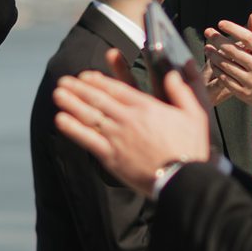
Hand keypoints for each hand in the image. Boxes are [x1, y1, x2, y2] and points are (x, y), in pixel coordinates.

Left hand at [54, 56, 211, 194]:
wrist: (182, 179)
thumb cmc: (191, 148)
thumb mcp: (194, 114)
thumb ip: (181, 90)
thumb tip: (172, 72)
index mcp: (146, 106)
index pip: (116, 88)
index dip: (98, 81)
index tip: (85, 76)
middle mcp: (128, 119)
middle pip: (98, 99)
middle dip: (79, 88)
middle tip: (64, 80)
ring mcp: (118, 137)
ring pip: (89, 116)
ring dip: (71, 103)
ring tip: (57, 94)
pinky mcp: (112, 157)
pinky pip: (87, 139)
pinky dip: (72, 128)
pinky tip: (61, 120)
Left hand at [203, 16, 251, 107]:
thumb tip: (251, 16)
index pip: (248, 38)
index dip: (233, 29)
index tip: (221, 23)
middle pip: (233, 51)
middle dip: (217, 40)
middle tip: (208, 32)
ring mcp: (251, 81)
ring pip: (226, 65)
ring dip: (213, 55)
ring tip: (207, 47)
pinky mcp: (243, 92)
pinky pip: (225, 79)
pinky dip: (216, 69)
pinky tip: (212, 62)